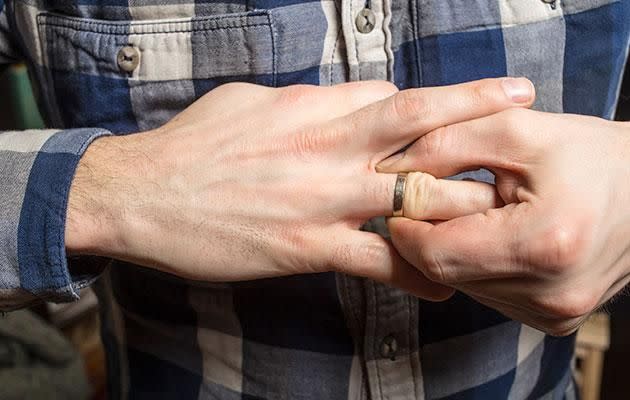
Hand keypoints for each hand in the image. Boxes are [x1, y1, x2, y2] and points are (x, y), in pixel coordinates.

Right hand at [65, 78, 531, 298]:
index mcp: (309, 107)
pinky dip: (416, 274)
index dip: (426, 104)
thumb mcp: (247, 101)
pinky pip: (377, 262)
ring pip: (409, 194)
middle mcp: (324, 146)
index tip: (459, 108)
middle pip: (415, 121)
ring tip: (505, 206)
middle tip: (522, 105)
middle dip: (474, 109)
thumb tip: (337, 98)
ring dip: (462, 199)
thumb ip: (302, 101)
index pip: (387, 96)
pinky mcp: (305, 247)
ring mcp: (319, 197)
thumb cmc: (192, 144)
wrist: (139, 194)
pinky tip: (444, 286)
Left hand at [379, 108, 629, 333]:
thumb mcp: (518, 130)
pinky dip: (478, 264)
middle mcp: (551, 294)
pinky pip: (490, 293)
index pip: (436, 253)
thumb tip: (391, 167)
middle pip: (446, 273)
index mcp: (543, 245)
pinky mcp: (554, 319)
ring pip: (463, 285)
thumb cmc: (592, 155)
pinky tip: (496, 234)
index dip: (405, 227)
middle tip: (427, 201)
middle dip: (426, 235)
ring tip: (474, 212)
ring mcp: (555, 313)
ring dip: (453, 250)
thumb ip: (447, 143)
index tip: (398, 200)